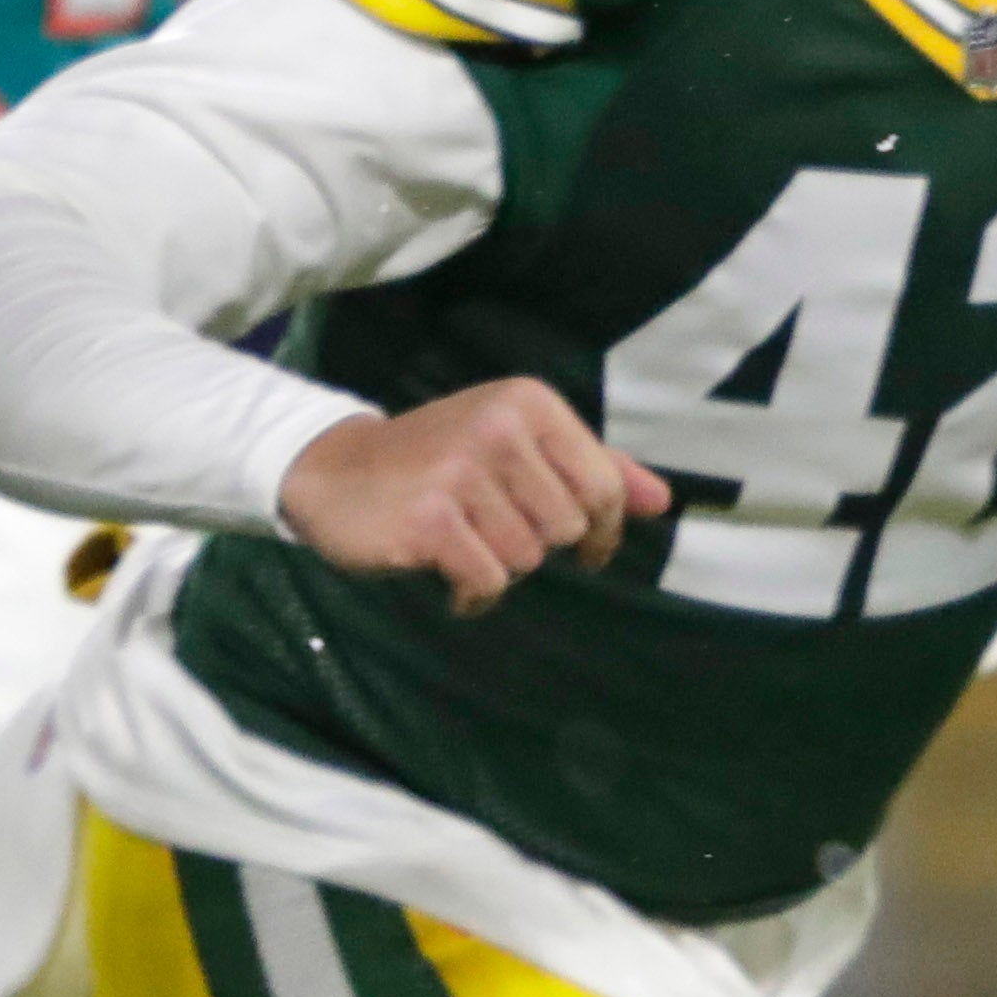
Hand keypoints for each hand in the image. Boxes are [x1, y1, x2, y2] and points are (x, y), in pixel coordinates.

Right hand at [277, 379, 666, 615]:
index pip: (606, 484)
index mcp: (530, 403)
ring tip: (464, 543)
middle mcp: (499, 429)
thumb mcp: (519, 445)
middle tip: (494, 530)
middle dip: (539, 543)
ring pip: (528, 557)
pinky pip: (488, 581)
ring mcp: (460, 472)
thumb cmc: (441, 460)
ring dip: (500, 566)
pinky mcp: (427, 520)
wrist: (334, 471)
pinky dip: (473, 593)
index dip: (605, 529)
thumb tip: (662, 501)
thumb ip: (595, 468)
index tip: (590, 550)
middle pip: (569, 526)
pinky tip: (448, 575)